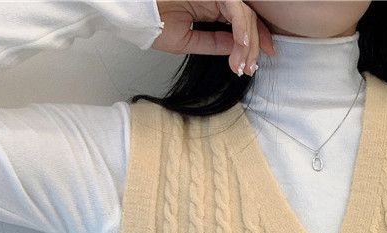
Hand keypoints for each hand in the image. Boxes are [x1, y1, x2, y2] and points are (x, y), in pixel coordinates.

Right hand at [153, 1, 275, 75]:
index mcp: (210, 8)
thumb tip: (237, 50)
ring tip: (243, 64)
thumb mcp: (190, 41)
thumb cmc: (152, 24)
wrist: (133, 14)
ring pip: (245, 15)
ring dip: (248, 43)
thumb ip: (214, 43)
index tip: (253, 65)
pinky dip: (241, 28)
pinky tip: (241, 45)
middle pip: (248, 20)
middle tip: (249, 69)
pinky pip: (235, 8)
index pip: (241, 24)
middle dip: (253, 48)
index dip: (253, 44)